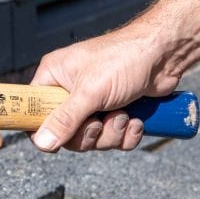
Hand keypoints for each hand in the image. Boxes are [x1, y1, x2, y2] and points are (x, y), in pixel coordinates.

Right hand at [30, 24, 178, 151]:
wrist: (165, 54)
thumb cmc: (124, 59)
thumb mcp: (90, 92)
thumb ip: (64, 119)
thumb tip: (41, 143)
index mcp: (54, 77)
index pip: (34, 110)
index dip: (43, 129)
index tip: (56, 140)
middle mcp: (70, 90)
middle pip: (64, 133)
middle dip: (88, 134)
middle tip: (99, 122)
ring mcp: (93, 102)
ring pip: (91, 138)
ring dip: (111, 134)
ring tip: (124, 115)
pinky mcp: (115, 111)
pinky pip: (112, 137)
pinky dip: (126, 134)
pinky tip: (136, 120)